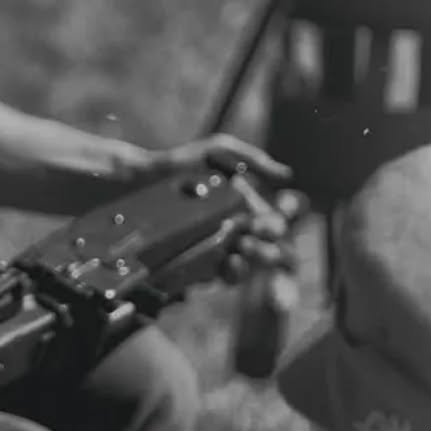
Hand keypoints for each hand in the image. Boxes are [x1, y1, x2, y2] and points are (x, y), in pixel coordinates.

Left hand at [152, 133, 300, 282]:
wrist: (144, 179)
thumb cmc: (183, 164)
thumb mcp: (219, 152)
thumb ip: (254, 159)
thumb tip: (286, 175)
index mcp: (242, 211)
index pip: (269, 229)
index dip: (273, 230)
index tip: (269, 224)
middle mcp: (230, 234)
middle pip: (260, 254)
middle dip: (264, 251)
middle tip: (252, 240)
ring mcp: (211, 251)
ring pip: (240, 270)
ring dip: (247, 264)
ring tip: (241, 249)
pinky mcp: (191, 265)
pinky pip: (212, 278)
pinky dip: (223, 273)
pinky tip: (225, 260)